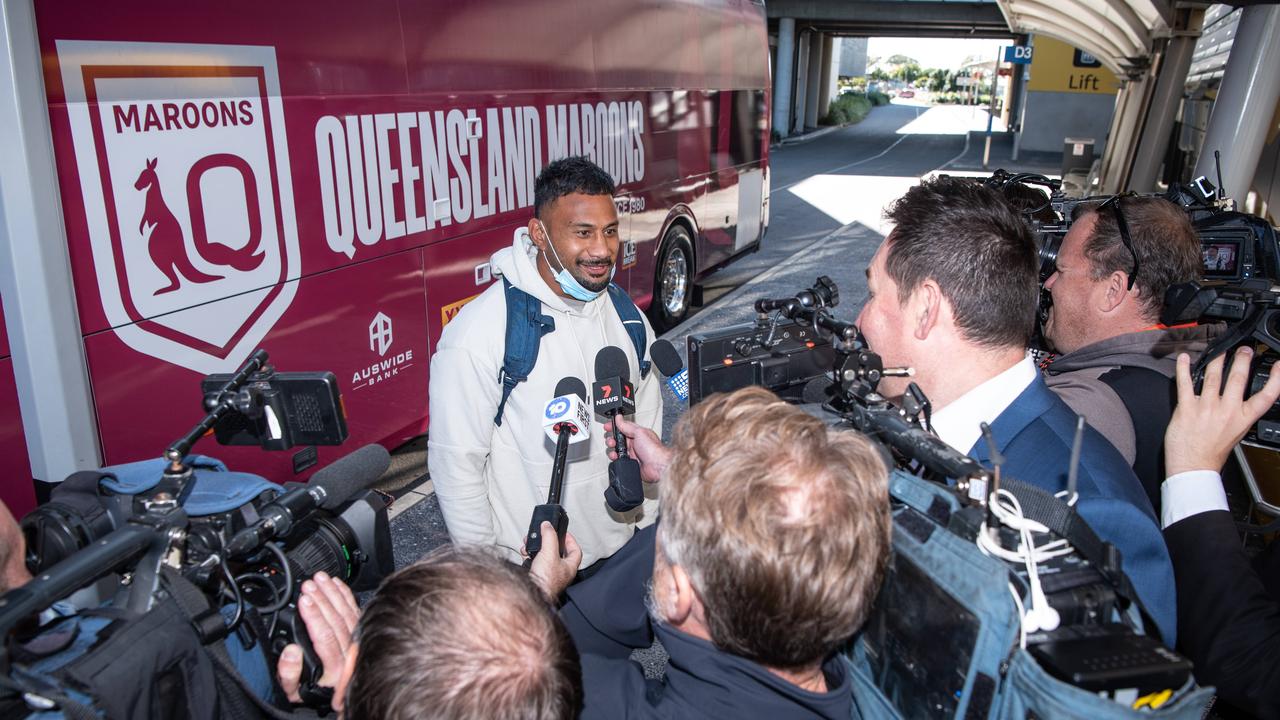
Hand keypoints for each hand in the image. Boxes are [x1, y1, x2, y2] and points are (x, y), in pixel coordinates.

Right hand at [277, 571, 359, 704]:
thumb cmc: (314, 691)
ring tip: (320, 578)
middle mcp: (350, 655)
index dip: (314, 616)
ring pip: (348, 613)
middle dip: (322, 599)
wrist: (336, 697)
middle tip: (309, 584)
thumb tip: (291, 651)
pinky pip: (356, 611)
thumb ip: (288, 674)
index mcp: (334, 669)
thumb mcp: (294, 691)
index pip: (325, 637)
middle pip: (337, 621)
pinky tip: (336, 583)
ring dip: (333, 593)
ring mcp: (357, 644)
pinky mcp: (360, 634)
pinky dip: (346, 595)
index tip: (304, 599)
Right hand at [526, 523, 582, 597]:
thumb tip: (548, 525)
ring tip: (530, 542)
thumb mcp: (549, 552)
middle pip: (557, 552)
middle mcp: (560, 572)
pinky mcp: (537, 576)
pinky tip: (525, 553)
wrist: (531, 593)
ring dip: (536, 547)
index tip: (563, 533)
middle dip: (547, 541)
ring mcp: (548, 574)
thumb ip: (549, 536)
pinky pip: (534, 562)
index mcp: (569, 567)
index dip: (570, 540)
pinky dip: (529, 556)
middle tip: (542, 535)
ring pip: (544, 556)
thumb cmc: (545, 580)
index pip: (575, 550)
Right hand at [604, 416, 672, 483]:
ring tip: (613, 448)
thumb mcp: (639, 432)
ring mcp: (633, 454)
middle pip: (619, 439)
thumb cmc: (654, 449)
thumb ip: (627, 426)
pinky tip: (616, 457)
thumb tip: (619, 418)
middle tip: (611, 439)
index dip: (614, 426)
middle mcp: (635, 443)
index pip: (623, 427)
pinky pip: (619, 460)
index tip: (607, 426)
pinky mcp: (631, 463)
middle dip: (612, 438)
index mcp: (638, 434)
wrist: (658, 467)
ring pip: (617, 449)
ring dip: (612, 448)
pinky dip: (615, 458)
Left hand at [1165, 347, 1279, 475]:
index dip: (1276, 378)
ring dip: (1216, 359)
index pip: (1266, 396)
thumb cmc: (1212, 451)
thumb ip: (1239, 413)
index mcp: (1243, 418)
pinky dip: (1184, 368)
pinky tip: (1185, 358)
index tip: (1278, 364)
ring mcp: (1206, 408)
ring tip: (1219, 350)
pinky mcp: (1187, 408)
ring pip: (1213, 376)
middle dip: (1242, 359)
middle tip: (1244, 350)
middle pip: (1238, 378)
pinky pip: (1185, 383)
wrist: (1193, 466)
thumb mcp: (1236, 432)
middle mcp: (1227, 411)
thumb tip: (1240, 396)